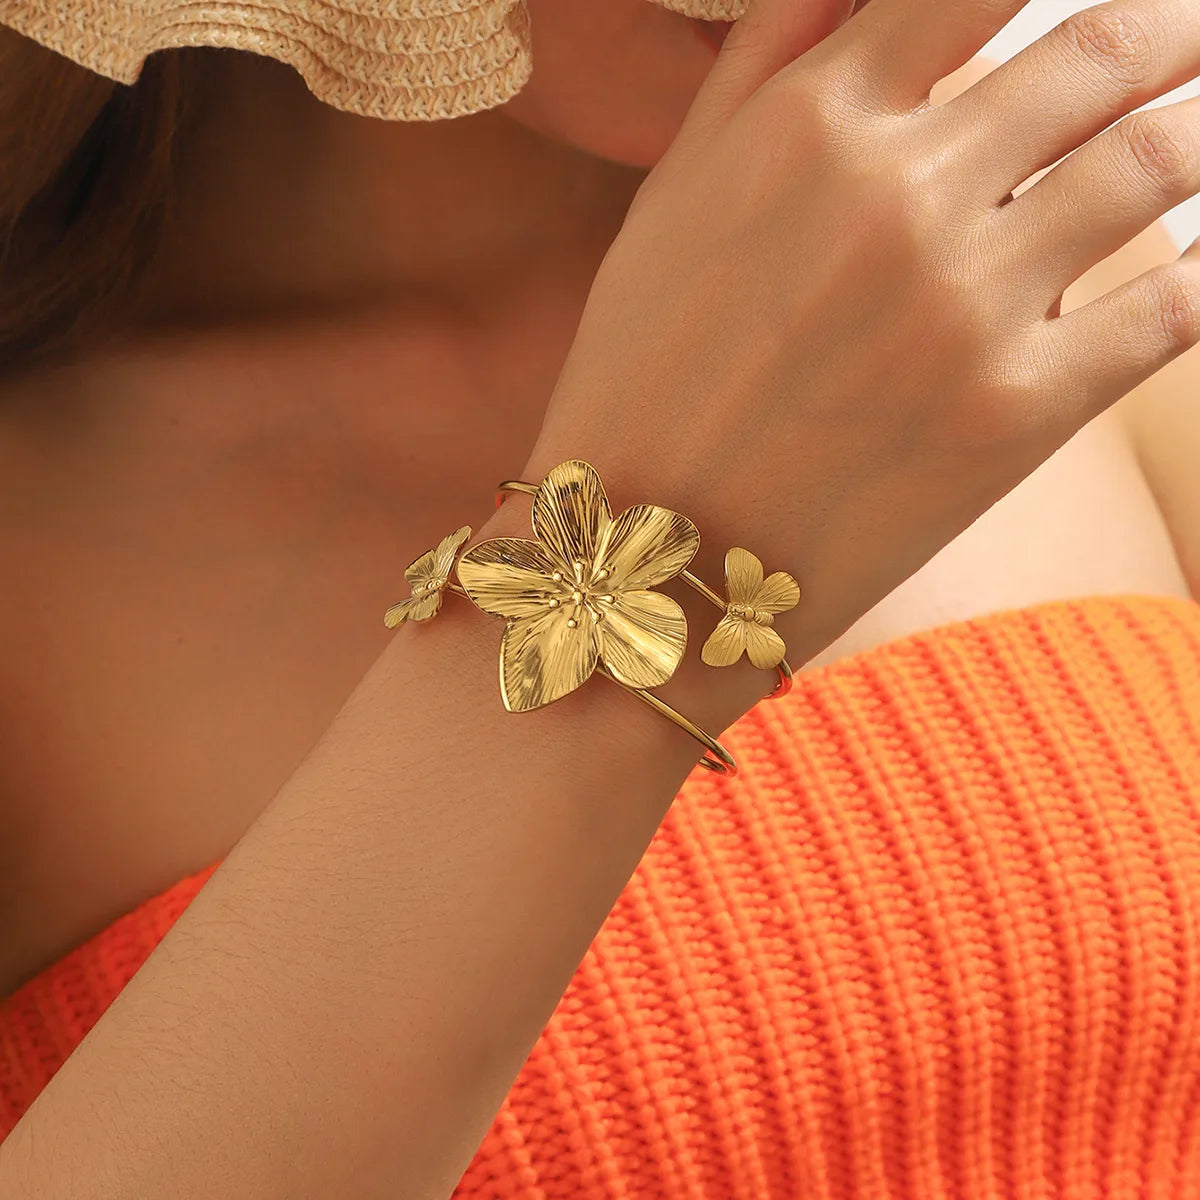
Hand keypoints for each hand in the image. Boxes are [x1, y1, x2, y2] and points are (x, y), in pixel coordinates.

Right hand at [521, 0, 1199, 664]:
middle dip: (1171, 28)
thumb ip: (762, 68)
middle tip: (1193, 31)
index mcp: (813, 128)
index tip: (1095, 9)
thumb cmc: (644, 375)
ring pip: (1157, 165)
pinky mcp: (1018, 415)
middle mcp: (901, 196)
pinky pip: (1168, 309)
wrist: (652, 556)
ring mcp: (967, 306)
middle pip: (1103, 53)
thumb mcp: (670, 199)